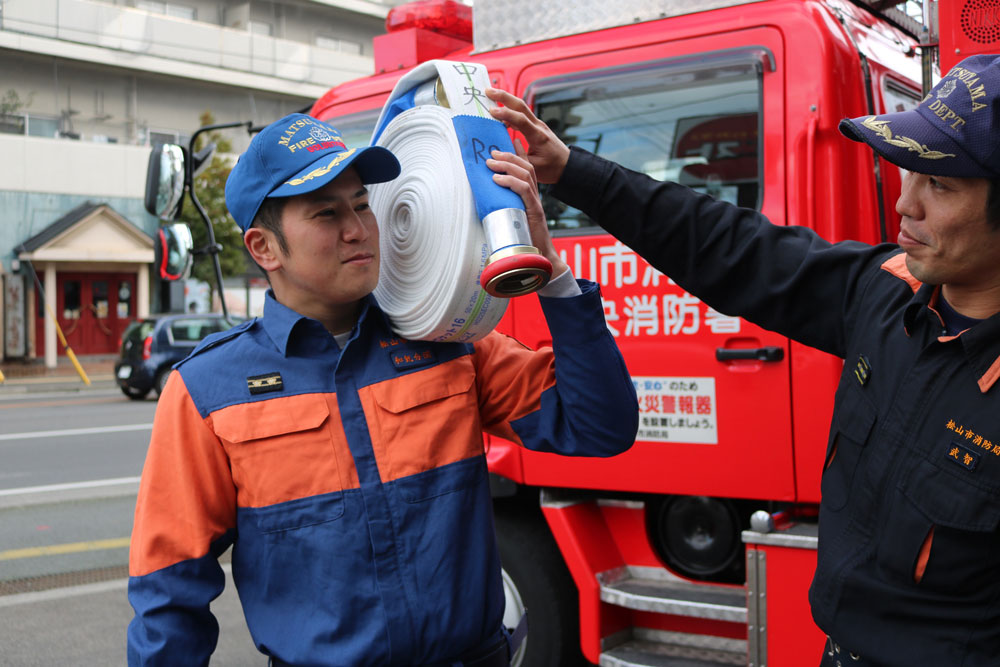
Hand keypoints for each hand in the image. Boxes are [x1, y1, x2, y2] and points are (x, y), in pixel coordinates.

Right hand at [486, 88, 570, 184]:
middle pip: (520, 106)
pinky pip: (521, 115)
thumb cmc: (551, 168)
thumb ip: (517, 158)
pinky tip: (499, 112)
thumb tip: (500, 150)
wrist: (567, 165)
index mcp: (538, 136)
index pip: (521, 120)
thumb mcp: (533, 167)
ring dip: (505, 100)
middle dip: (504, 97)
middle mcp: (538, 126)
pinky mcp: (535, 126)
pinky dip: (510, 110)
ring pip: (521, 108)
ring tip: (490, 95)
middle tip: (488, 91)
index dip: (506, 114)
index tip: (491, 111)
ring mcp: (537, 125)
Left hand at [487, 147, 568, 276]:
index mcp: (530, 197)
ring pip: (525, 174)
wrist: (540, 259)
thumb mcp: (511, 220)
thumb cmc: (524, 243)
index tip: (507, 141)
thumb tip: (486, 202)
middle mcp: (535, 196)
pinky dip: (510, 181)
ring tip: (490, 162)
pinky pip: (524, 190)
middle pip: (526, 167)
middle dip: (508, 156)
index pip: (527, 169)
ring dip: (506, 165)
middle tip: (491, 153)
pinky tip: (497, 179)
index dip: (519, 153)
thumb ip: (504, 208)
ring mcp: (536, 203)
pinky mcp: (534, 211)